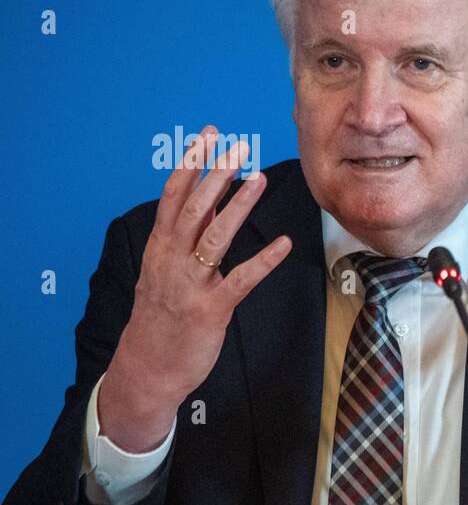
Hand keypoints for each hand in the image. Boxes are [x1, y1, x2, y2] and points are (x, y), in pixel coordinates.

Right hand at [98, 126, 291, 451]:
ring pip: (214, 237)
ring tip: (259, 178)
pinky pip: (240, 280)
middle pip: (193, 208)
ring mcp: (190, 285)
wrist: (147, 369)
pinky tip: (284, 244)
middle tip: (239, 147)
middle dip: (215, 175)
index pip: (173, 196)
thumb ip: (183, 239)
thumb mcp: (163, 272)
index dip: (191, 163)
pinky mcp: (210, 310)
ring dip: (238, 206)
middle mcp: (171, 261)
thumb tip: (206, 203)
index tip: (208, 135)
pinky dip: (263, 261)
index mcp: (160, 248)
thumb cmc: (160, 318)